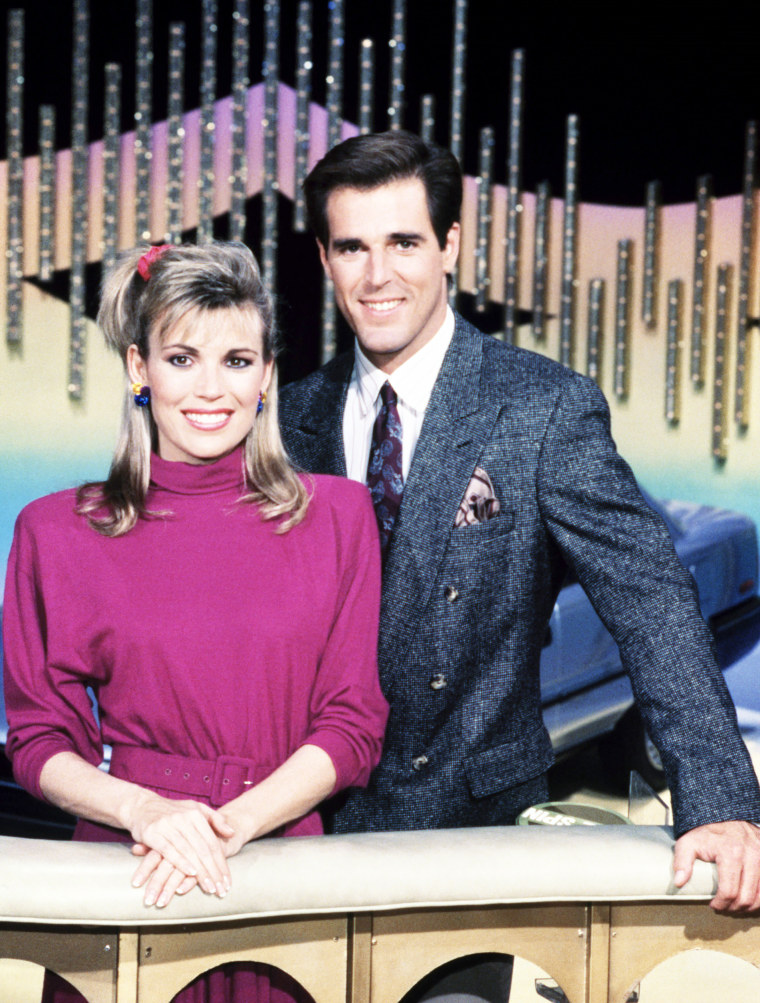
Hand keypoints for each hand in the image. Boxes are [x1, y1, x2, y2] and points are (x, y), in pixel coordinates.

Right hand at [130, 812, 247, 907]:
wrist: (142, 805)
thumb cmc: (172, 811)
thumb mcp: (195, 809)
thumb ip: (215, 819)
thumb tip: (232, 833)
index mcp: (196, 814)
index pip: (212, 843)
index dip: (221, 863)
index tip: (227, 881)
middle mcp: (183, 818)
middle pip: (203, 849)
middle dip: (213, 872)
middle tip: (221, 890)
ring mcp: (168, 825)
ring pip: (189, 852)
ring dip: (200, 872)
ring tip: (209, 888)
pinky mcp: (153, 833)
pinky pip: (169, 850)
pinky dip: (181, 862)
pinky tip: (190, 874)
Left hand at [673, 820, 759, 911]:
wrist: (723, 811)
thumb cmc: (705, 829)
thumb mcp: (688, 842)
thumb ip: (682, 861)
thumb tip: (678, 882)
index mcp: (731, 852)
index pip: (729, 891)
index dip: (721, 904)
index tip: (713, 905)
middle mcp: (751, 854)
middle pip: (747, 896)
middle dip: (734, 908)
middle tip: (724, 907)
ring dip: (749, 905)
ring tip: (736, 904)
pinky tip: (749, 897)